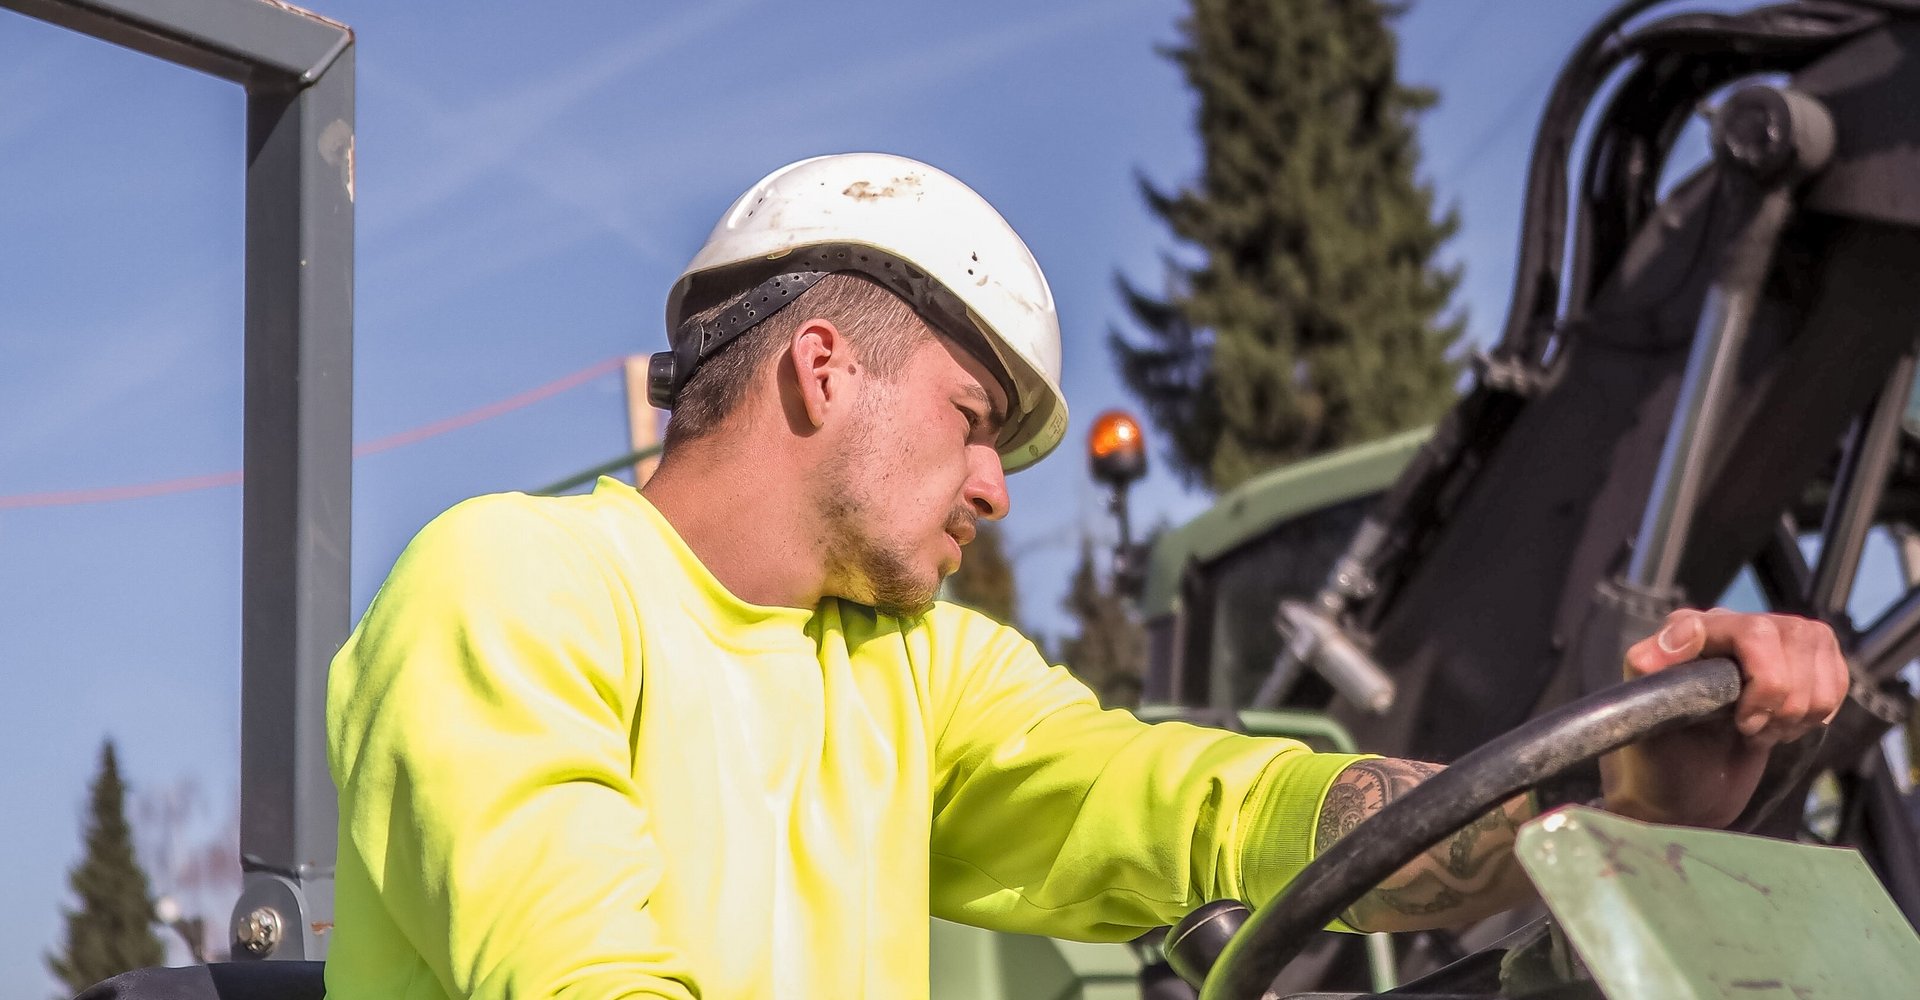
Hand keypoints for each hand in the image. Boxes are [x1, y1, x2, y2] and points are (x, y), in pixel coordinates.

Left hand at [1600, 608, 1848, 827]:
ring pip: (1818, 646)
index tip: (1742, 723)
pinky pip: (1834, 671)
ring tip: (1764, 732)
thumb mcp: (1641, 720)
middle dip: (1784, 696)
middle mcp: (1728, 626)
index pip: (1753, 629)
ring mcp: (1765, 643)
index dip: (1763, 679)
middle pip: (1796, 634)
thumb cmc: (1657, 759)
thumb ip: (1648, 669)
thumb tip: (1686, 630)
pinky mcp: (1796, 668)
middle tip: (1751, 731)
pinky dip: (1821, 709)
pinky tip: (1784, 727)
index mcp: (1686, 630)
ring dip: (1802, 706)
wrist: (1686, 794)